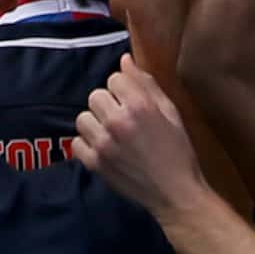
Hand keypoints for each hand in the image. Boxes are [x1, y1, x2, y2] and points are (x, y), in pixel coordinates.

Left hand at [75, 58, 211, 219]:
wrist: (175, 193)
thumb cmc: (178, 151)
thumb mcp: (171, 112)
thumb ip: (146, 84)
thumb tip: (125, 60)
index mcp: (139, 105)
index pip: (114, 78)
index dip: (124, 88)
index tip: (132, 101)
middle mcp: (117, 121)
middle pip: (96, 95)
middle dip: (108, 103)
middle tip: (123, 118)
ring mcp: (103, 144)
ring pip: (83, 118)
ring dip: (96, 123)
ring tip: (112, 134)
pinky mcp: (94, 163)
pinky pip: (77, 142)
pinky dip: (87, 144)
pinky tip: (104, 149)